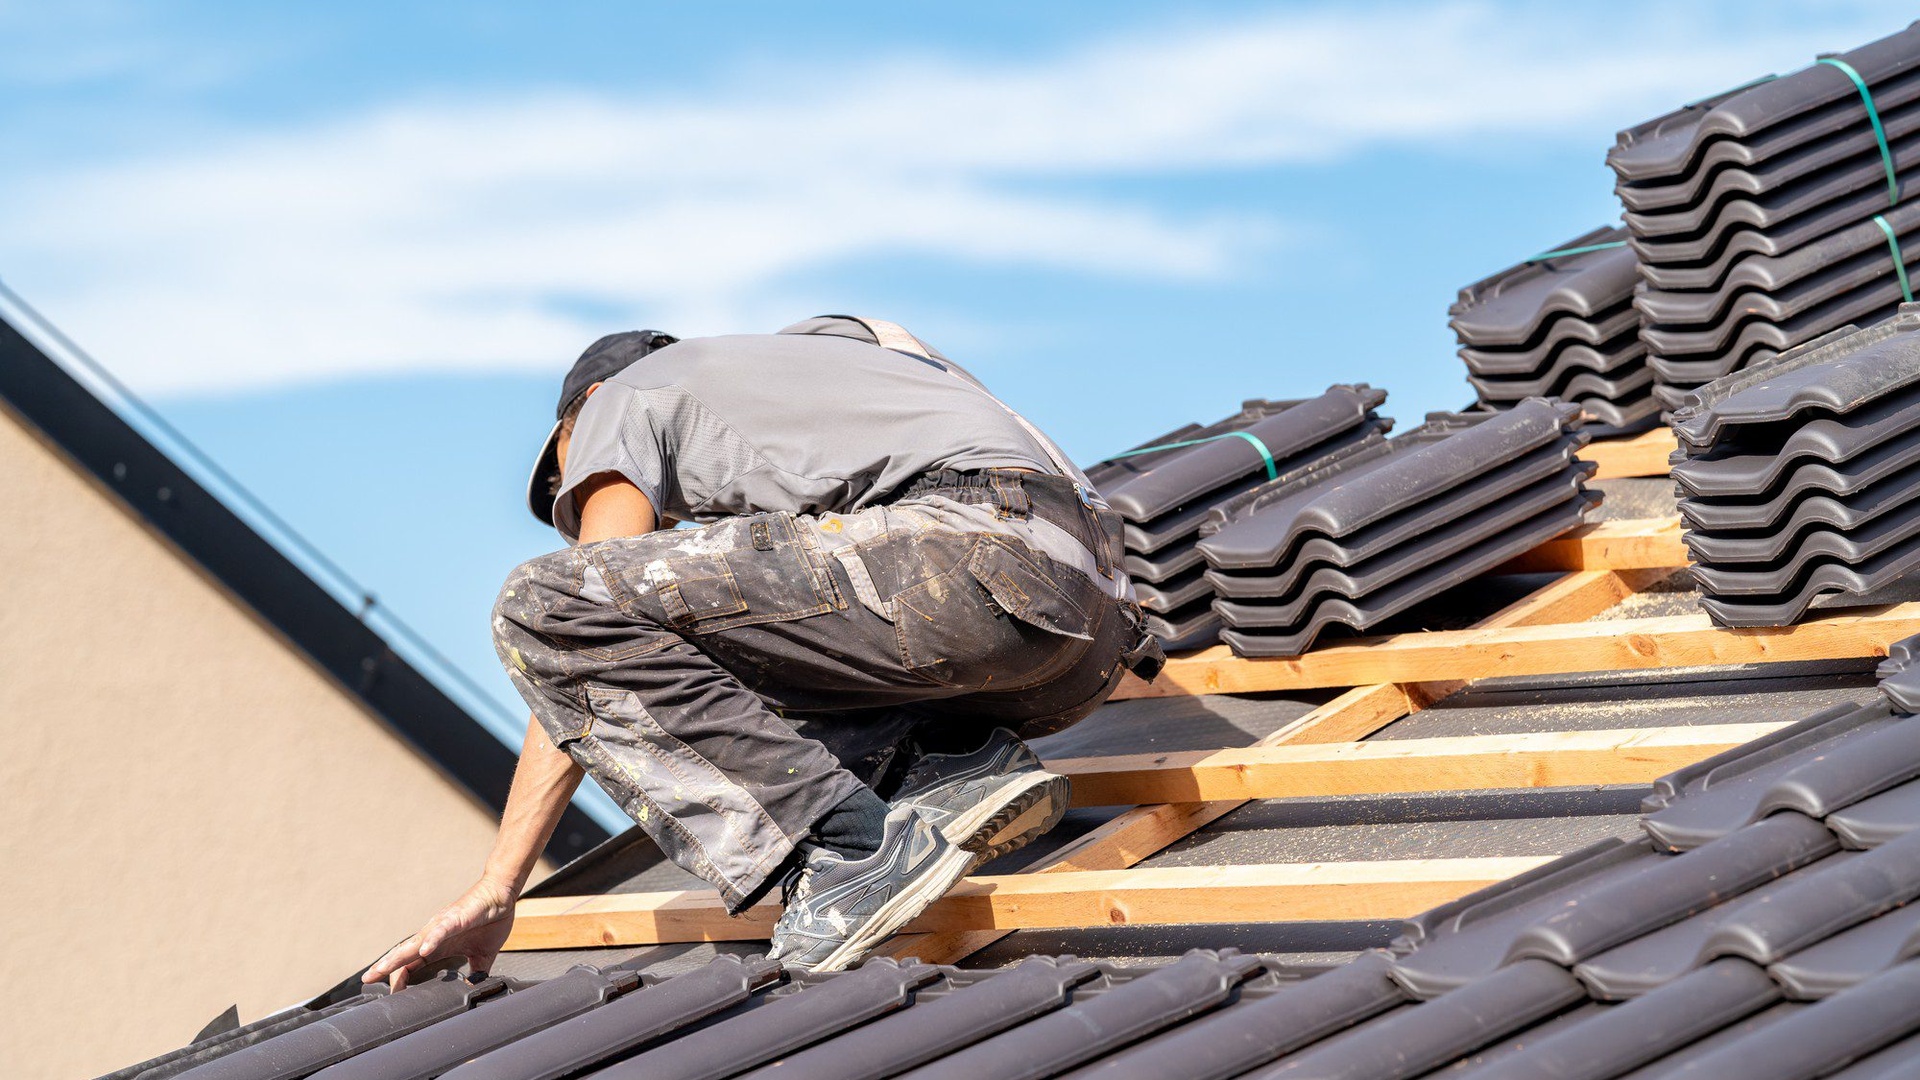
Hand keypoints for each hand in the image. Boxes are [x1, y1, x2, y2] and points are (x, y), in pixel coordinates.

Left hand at [363, 878, 518, 990]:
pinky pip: (441, 930)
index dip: (398, 978)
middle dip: (385, 967)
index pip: (412, 964)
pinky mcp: (456, 918)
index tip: (388, 994)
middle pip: (404, 954)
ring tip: (382, 969)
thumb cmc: (491, 920)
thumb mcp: (483, 955)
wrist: (502, 894)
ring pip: (415, 943)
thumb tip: (475, 990)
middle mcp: (434, 936)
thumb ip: (476, 972)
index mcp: (439, 946)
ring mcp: (443, 926)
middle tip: (367, 979)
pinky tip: (423, 951)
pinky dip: (431, 940)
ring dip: (398, 956)